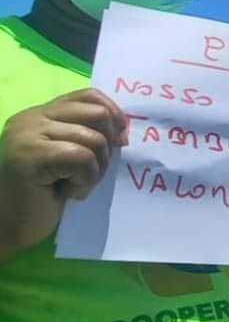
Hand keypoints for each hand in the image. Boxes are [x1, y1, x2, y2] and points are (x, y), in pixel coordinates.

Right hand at [0, 89, 128, 253]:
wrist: (10, 225)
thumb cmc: (44, 195)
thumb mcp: (69, 157)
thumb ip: (88, 135)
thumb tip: (124, 130)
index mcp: (40, 114)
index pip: (88, 95)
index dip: (113, 113)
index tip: (121, 138)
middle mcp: (32, 118)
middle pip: (97, 114)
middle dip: (108, 146)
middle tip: (94, 171)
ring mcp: (28, 135)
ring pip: (93, 139)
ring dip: (96, 169)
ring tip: (77, 185)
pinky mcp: (32, 156)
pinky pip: (82, 158)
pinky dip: (86, 180)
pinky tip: (68, 193)